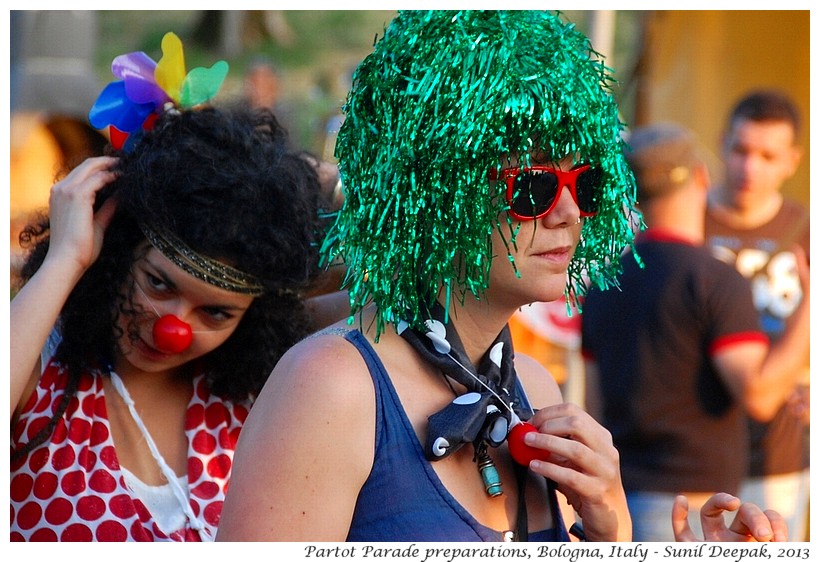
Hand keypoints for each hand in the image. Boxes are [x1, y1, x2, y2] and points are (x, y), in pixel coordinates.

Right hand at [45, 156, 118, 273]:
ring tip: (127, 167)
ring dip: (111, 165)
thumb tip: (119, 197)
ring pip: (91, 167)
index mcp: (61, 195)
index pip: (82, 172)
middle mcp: (61, 189)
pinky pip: (97, 178)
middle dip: (108, 161)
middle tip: (126, 162)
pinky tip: (123, 177)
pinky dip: (111, 176)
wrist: (67, 260)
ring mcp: (66, 190)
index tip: (119, 168)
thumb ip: (106, 208)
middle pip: (87, 164)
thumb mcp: (96, 223)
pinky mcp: (76, 195)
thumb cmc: (80, 247)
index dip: (101, 167)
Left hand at [523, 402, 630, 540]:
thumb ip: (557, 446)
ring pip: (575, 449)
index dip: (548, 413)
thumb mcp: (575, 461)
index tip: (530, 422)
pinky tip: (535, 466)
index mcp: (601, 437)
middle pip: (577, 424)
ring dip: (547, 443)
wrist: (612, 517)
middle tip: (529, 434)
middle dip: (548, 425)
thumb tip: (528, 433)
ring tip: (528, 444)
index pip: (574, 411)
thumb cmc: (589, 485)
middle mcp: (606, 450)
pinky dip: (550, 469)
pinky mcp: (598, 491)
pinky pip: (571, 477)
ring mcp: (604, 471)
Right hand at [672, 493, 787, 541]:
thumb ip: (767, 546)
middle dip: (755, 517)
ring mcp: (711, 544)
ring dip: (719, 501)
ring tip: (733, 502)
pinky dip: (677, 515)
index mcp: (755, 543)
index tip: (777, 540)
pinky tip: (681, 499)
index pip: (768, 517)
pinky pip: (680, 532)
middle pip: (742, 511)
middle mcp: (734, 541)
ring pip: (709, 514)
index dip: (775, 522)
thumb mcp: (766, 557)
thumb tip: (770, 538)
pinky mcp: (691, 552)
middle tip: (765, 536)